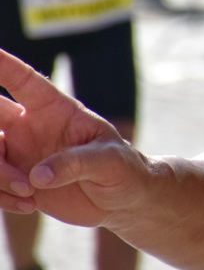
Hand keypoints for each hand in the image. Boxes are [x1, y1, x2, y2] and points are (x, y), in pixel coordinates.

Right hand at [0, 49, 150, 226]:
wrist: (124, 199)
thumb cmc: (125, 169)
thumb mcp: (112, 161)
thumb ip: (78, 162)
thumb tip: (37, 176)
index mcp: (55, 110)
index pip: (24, 81)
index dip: (3, 64)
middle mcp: (29, 126)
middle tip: (1, 152)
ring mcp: (18, 152)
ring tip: (29, 192)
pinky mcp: (14, 179)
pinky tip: (29, 205)